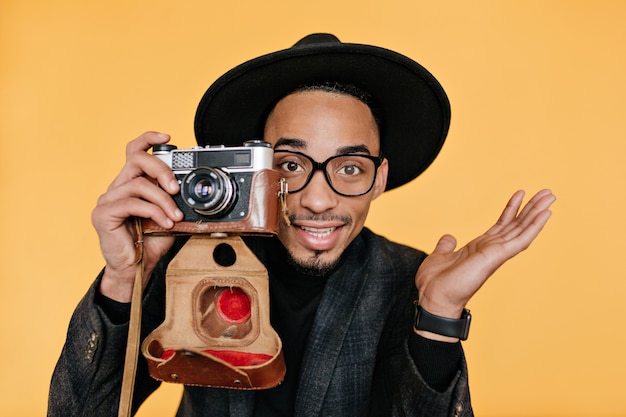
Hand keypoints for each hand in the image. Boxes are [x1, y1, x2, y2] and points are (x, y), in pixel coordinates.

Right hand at [91, 132, 183, 301]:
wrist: (136, 269)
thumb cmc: (151, 242)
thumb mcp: (170, 215)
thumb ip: (175, 200)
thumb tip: (193, 188)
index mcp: (131, 183)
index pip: (134, 151)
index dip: (148, 139)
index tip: (168, 137)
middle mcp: (117, 187)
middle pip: (136, 159)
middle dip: (161, 170)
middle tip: (176, 188)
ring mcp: (107, 199)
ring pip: (138, 184)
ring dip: (163, 200)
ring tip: (174, 216)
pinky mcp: (103, 214)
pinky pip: (132, 203)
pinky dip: (153, 212)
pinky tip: (164, 223)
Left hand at [415, 189, 555, 340]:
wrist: (434, 297)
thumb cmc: (436, 283)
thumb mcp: (440, 256)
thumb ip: (446, 246)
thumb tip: (449, 238)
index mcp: (480, 248)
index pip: (501, 225)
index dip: (512, 209)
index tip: (521, 193)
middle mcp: (491, 249)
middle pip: (516, 224)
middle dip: (531, 208)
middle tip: (548, 192)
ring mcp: (496, 253)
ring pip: (522, 229)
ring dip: (537, 212)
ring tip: (550, 196)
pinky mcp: (497, 256)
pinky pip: (520, 239)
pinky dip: (533, 226)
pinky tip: (545, 214)